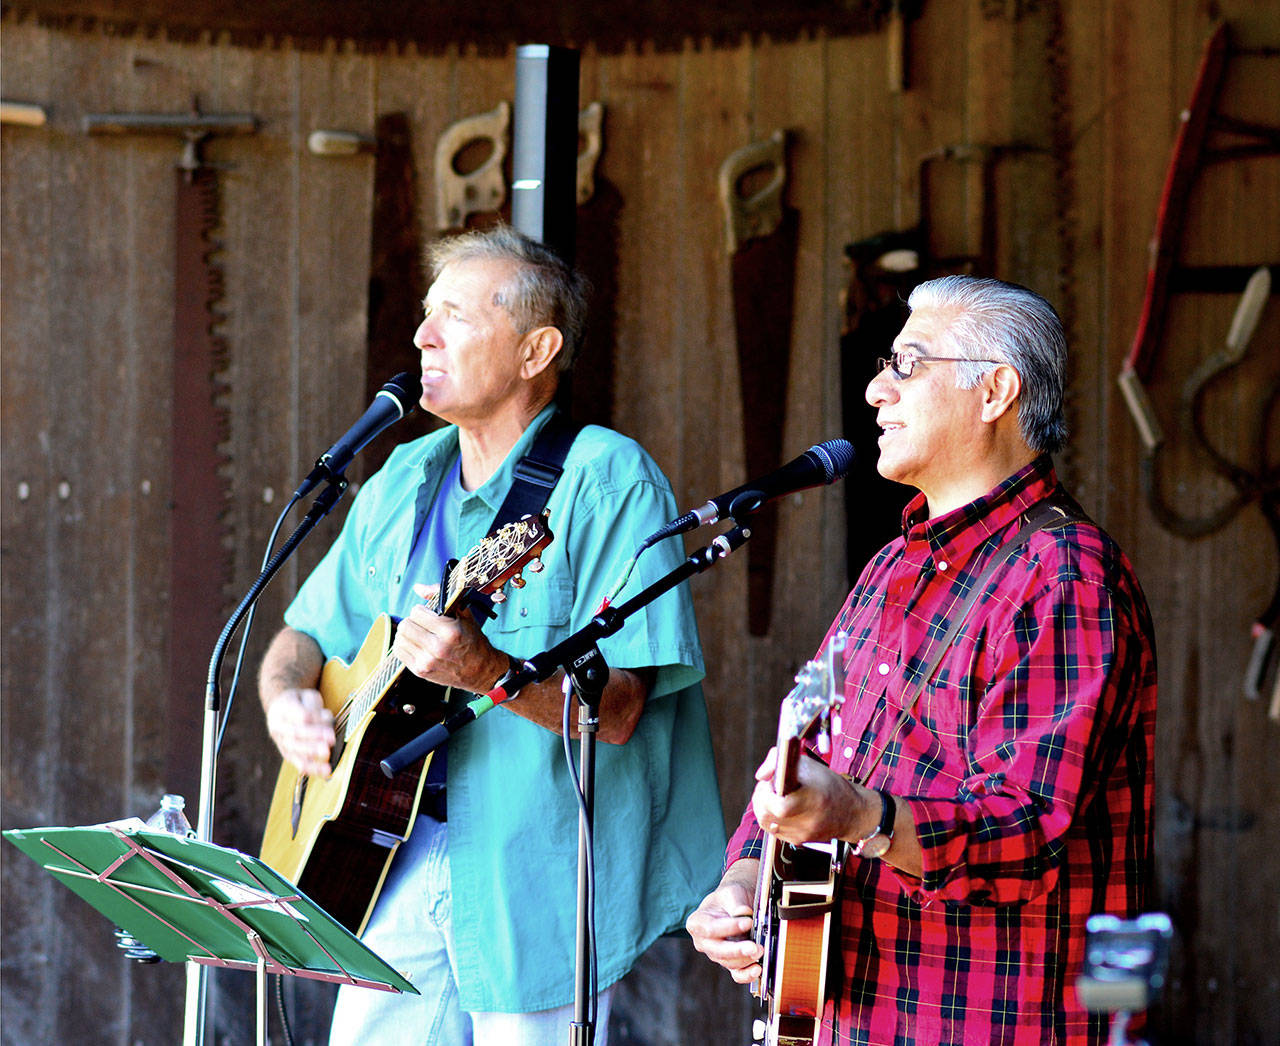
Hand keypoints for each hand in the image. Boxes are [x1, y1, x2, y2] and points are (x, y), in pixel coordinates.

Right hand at [266, 688, 334, 777]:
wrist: (281, 709)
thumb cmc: (300, 702)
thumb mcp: (307, 696)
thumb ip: (316, 707)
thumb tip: (326, 720)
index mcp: (283, 707)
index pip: (300, 714)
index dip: (316, 718)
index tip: (330, 719)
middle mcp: (278, 725)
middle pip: (296, 733)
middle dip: (314, 738)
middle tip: (331, 739)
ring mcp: (280, 741)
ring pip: (295, 749)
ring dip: (313, 754)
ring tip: (328, 756)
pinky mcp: (286, 753)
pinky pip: (297, 762)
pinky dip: (312, 768)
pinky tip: (324, 771)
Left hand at [392, 583, 507, 693]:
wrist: (480, 670)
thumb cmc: (473, 641)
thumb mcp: (464, 615)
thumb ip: (441, 596)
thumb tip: (418, 587)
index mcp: (450, 631)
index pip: (416, 612)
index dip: (422, 610)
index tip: (428, 614)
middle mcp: (437, 647)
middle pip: (405, 625)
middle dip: (413, 621)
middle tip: (422, 624)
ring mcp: (427, 661)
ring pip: (400, 638)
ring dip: (407, 633)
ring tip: (419, 634)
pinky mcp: (420, 671)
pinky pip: (399, 651)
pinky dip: (404, 645)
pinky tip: (416, 644)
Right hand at [686, 862, 763, 983]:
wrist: (737, 905)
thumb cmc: (729, 898)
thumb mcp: (731, 893)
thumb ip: (736, 903)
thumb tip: (743, 913)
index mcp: (696, 923)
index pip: (709, 929)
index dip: (728, 928)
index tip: (748, 922)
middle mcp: (703, 942)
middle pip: (717, 951)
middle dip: (737, 950)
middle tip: (754, 947)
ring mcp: (717, 955)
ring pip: (729, 963)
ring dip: (746, 959)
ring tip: (761, 950)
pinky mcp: (731, 964)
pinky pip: (737, 974)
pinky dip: (747, 974)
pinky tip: (757, 969)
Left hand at [751, 746, 864, 845]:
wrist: (851, 812)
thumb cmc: (829, 785)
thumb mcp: (806, 763)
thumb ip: (777, 760)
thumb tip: (760, 775)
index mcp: (811, 800)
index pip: (779, 807)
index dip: (767, 793)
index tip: (769, 783)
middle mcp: (807, 821)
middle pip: (765, 815)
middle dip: (760, 798)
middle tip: (767, 787)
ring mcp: (802, 834)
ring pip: (766, 823)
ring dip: (764, 807)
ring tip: (774, 796)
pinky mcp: (798, 841)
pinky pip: (774, 830)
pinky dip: (773, 817)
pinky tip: (782, 807)